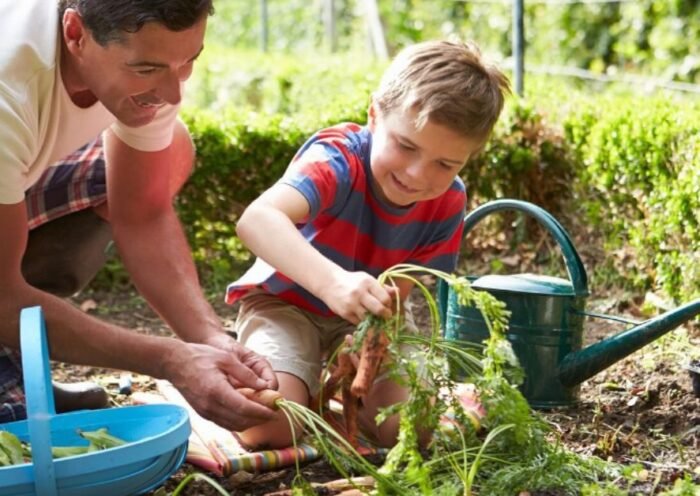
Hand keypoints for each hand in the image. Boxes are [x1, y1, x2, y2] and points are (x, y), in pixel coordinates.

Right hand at [162, 340, 276, 430]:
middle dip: (259, 419)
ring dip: (250, 423)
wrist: (174, 363)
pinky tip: (247, 413)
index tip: (275, 412)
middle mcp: (210, 406)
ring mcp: (205, 412)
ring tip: (263, 414)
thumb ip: (246, 374)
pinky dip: (238, 421)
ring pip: (233, 426)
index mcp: (217, 391)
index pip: (244, 408)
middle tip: (273, 413)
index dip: (262, 412)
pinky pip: (224, 423)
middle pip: (240, 421)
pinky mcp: (203, 413)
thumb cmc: (200, 356)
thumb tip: (264, 387)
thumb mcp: (226, 359)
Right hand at [319, 270, 398, 324]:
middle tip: (386, 315)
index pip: (385, 298)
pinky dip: (363, 321)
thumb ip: (382, 287)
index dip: (389, 304)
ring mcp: (351, 304)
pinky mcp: (345, 313)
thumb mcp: (367, 279)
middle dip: (385, 315)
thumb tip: (397, 292)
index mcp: (368, 283)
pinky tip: (363, 316)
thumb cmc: (352, 281)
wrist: (330, 283)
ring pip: (369, 318)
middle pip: (378, 309)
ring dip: (374, 320)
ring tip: (374, 316)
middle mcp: (360, 293)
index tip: (388, 305)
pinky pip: (359, 322)